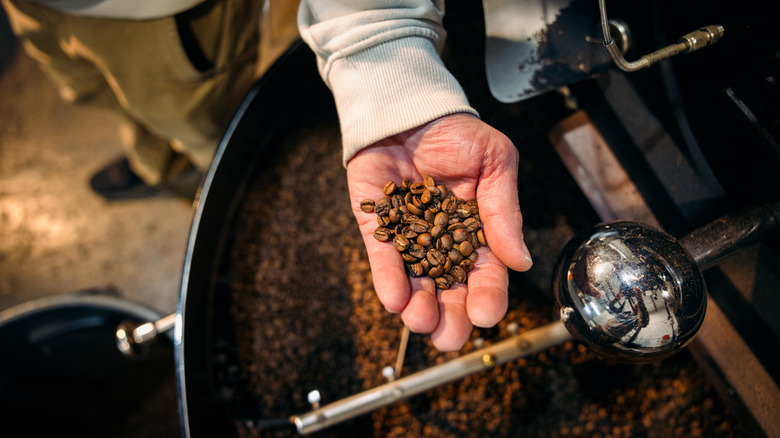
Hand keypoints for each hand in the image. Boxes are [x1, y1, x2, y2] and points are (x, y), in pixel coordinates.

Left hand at [346, 113, 532, 350]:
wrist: (411, 107)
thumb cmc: (458, 133)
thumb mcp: (495, 163)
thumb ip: (504, 211)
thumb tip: (520, 260)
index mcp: (476, 230)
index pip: (485, 271)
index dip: (486, 294)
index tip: (485, 315)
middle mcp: (442, 241)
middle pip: (449, 288)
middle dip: (450, 316)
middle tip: (449, 338)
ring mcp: (407, 236)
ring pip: (415, 280)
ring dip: (418, 305)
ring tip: (420, 321)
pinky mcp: (376, 226)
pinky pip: (382, 257)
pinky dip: (388, 278)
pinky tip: (394, 299)